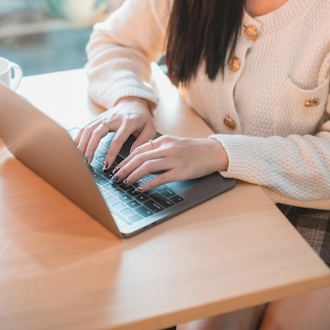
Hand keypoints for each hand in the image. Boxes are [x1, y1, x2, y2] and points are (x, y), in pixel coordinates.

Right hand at [75, 97, 155, 166]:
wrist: (133, 102)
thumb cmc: (142, 119)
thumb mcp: (150, 129)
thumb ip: (143, 142)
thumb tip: (132, 156)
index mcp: (128, 123)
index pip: (117, 139)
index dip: (111, 154)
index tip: (106, 166)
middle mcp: (113, 119)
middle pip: (98, 132)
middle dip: (91, 148)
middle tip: (87, 162)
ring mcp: (104, 117)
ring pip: (89, 129)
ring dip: (82, 143)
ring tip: (79, 158)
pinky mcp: (97, 118)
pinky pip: (85, 127)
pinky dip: (78, 137)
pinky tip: (74, 147)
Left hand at [111, 134, 228, 191]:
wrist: (213, 152)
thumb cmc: (193, 149)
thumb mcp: (174, 144)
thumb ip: (159, 150)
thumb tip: (141, 162)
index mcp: (164, 140)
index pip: (139, 149)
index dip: (126, 159)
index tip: (118, 167)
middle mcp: (167, 148)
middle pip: (140, 157)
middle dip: (125, 168)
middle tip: (116, 176)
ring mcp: (174, 159)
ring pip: (147, 166)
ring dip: (133, 175)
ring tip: (125, 182)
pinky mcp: (181, 171)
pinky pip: (160, 178)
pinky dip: (148, 184)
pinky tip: (141, 188)